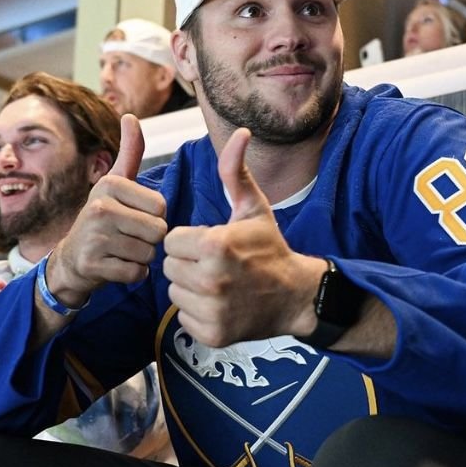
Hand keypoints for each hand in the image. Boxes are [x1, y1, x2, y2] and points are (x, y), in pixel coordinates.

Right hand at [46, 114, 167, 304]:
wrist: (71, 259)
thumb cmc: (102, 218)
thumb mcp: (114, 184)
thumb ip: (130, 153)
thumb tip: (130, 116)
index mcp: (109, 185)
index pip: (161, 207)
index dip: (154, 217)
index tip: (133, 217)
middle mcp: (99, 207)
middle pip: (158, 230)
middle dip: (149, 239)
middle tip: (127, 237)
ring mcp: (95, 237)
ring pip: (149, 253)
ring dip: (141, 257)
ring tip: (120, 251)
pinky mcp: (94, 265)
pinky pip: (137, 273)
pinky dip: (132, 274)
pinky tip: (115, 266)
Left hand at [163, 128, 322, 346]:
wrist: (295, 296)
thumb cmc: (270, 248)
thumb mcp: (253, 208)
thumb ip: (235, 171)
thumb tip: (239, 132)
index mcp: (214, 245)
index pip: (170, 241)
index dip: (188, 240)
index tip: (210, 244)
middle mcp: (211, 280)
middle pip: (170, 267)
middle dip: (187, 263)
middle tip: (214, 264)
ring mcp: (212, 310)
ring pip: (175, 292)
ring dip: (190, 287)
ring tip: (218, 283)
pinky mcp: (212, 334)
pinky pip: (185, 317)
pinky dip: (198, 312)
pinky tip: (220, 303)